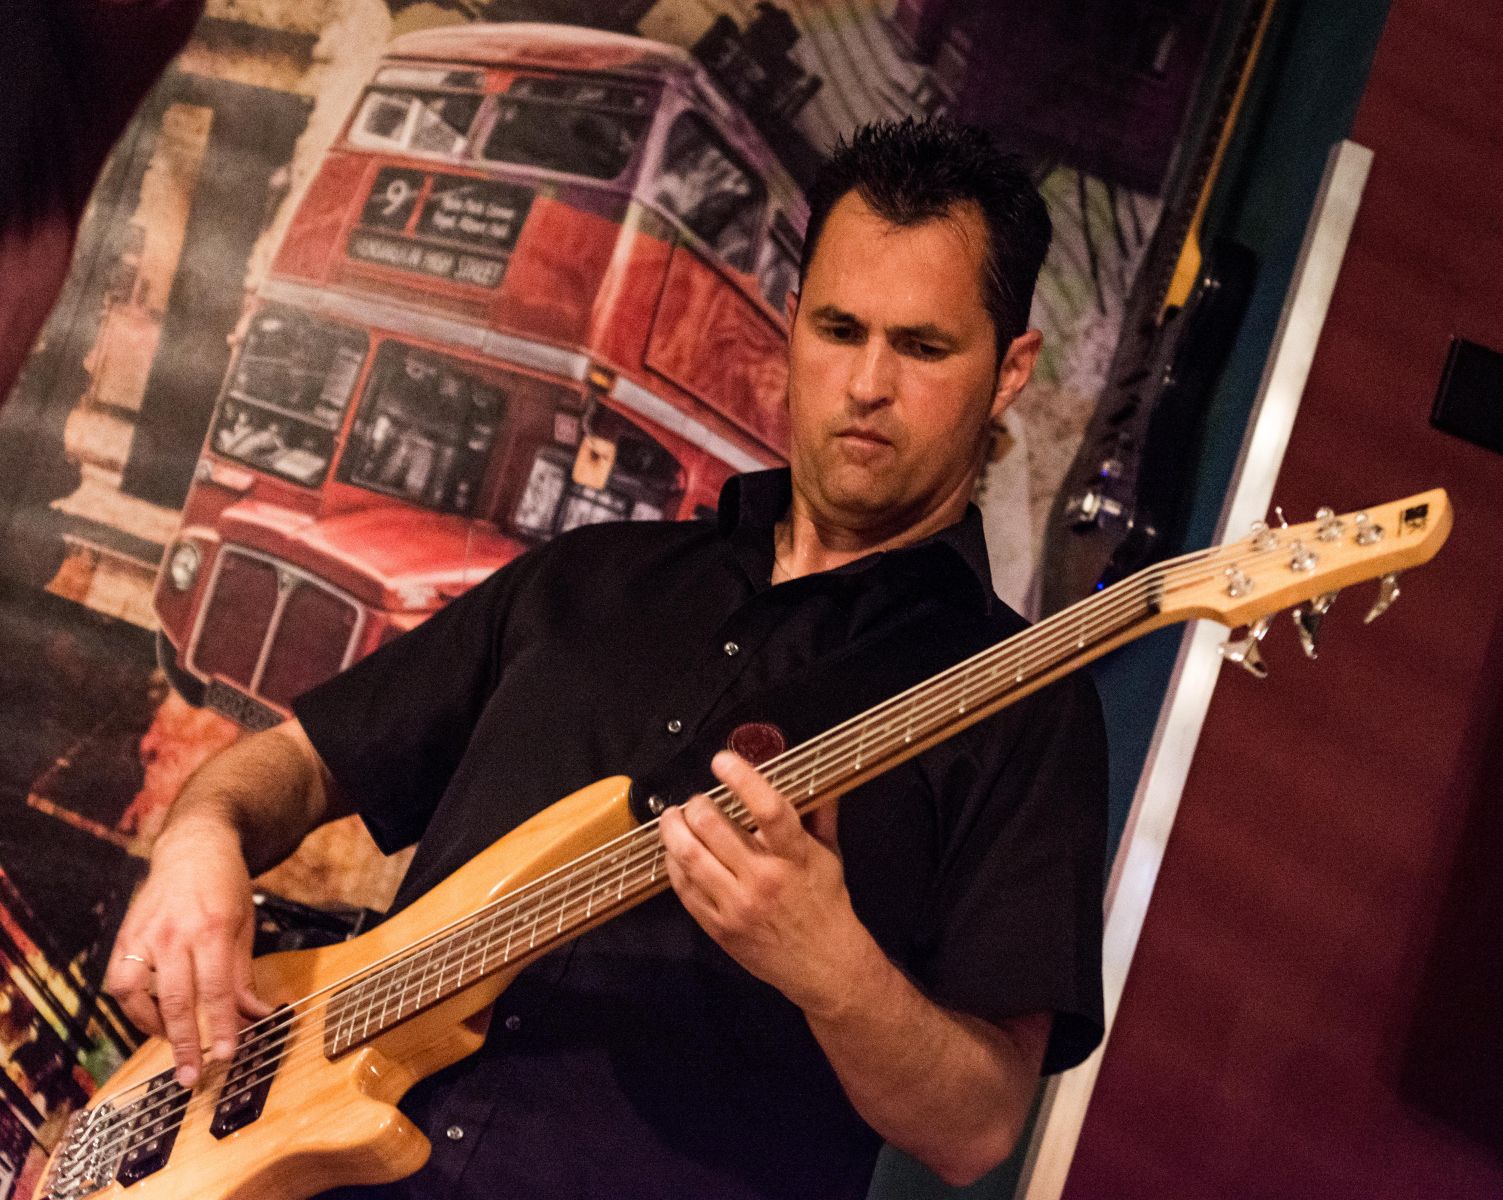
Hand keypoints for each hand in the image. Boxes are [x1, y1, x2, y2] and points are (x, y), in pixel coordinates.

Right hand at [104, 820, 272, 1086]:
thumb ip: (244, 975)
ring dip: (153, 1027)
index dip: (222, 1027)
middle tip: (192, 1077)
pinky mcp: (125, 936)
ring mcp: (145, 935)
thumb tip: (255, 1017)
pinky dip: (132, 1007)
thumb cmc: (226, 887)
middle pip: (177, 1000)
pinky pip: (119, 982)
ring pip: (137, 995)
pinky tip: (152, 1016)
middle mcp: (175, 934)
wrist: (194, 846)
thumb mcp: (246, 925)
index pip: (217, 990)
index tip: (227, 1055)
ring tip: (173, 1042)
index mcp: (213, 929)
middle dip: (185, 1044)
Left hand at [659, 751, 873, 1016]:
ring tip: (673, 817)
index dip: (742, 779)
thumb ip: (820, 815)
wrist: (824, 966)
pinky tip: (675, 851)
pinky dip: (673, 862)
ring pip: (688, 855)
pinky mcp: (718, 926)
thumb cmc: (825, 905)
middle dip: (697, 804)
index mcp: (795, 856)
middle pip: (713, 827)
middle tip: (697, 799)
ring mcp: (737, 905)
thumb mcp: (830, 857)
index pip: (768, 808)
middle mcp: (764, 878)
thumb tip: (815, 777)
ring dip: (673, 828)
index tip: (722, 761)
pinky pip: (683, 887)